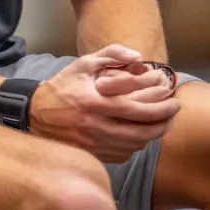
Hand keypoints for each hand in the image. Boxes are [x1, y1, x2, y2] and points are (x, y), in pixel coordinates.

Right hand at [29, 43, 179, 163]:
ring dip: (153, 135)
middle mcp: (96, 127)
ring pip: (135, 145)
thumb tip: (138, 57)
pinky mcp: (93, 156)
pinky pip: (124, 154)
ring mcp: (95, 145)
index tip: (174, 99)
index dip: (160, 107)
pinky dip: (136, 144)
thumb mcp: (83, 64)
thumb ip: (111, 54)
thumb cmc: (63, 87)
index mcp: (96, 103)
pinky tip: (141, 134)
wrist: (35, 115)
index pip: (137, 109)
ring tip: (162, 122)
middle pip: (141, 132)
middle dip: (164, 123)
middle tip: (174, 113)